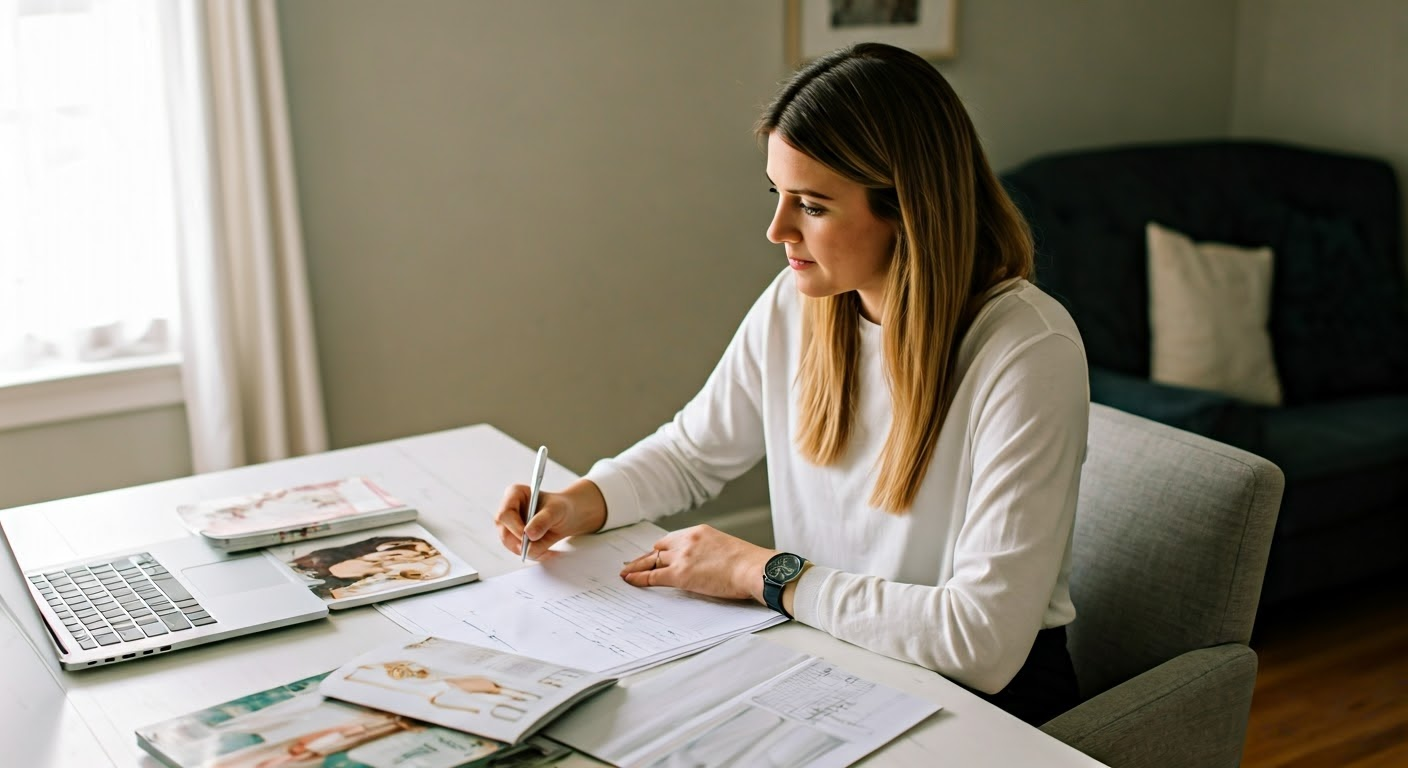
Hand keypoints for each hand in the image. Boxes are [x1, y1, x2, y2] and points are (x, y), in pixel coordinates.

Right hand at [495, 479, 606, 559]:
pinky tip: (548, 551)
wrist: (566, 516)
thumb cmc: (560, 507)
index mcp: (514, 495)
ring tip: (549, 550)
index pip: (505, 514)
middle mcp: (508, 511)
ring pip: (512, 545)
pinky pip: (521, 552)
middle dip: (523, 544)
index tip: (529, 536)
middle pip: (505, 533)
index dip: (515, 528)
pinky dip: (535, 554)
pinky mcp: (515, 539)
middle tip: (542, 548)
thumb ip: (543, 521)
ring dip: (531, 551)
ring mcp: (510, 526)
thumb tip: (529, 534)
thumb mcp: (556, 510)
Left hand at [619, 525, 773, 602]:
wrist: (753, 568)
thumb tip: (706, 565)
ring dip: (637, 567)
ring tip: (626, 573)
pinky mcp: (680, 574)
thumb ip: (710, 552)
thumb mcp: (725, 548)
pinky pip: (653, 576)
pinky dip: (639, 578)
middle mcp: (687, 541)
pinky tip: (630, 580)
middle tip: (633, 563)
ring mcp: (682, 557)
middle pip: (658, 548)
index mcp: (699, 532)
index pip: (671, 539)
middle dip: (645, 557)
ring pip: (652, 561)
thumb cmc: (748, 563)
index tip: (653, 554)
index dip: (660, 549)